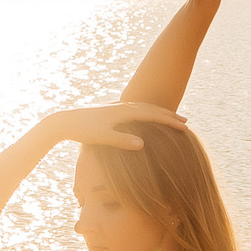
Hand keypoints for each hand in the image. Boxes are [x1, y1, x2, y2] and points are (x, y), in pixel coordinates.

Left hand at [38, 101, 185, 150]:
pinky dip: (147, 113)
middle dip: (169, 115)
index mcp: (123, 111)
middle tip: (186, 122)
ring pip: (144, 108)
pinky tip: (148, 118)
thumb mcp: (103, 138)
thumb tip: (143, 144)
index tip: (184, 127)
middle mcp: (122, 106)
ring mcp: (117, 106)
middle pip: (151, 108)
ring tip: (171, 118)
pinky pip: (136, 110)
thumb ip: (122, 141)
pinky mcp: (111, 110)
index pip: (152, 115)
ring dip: (159, 113)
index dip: (169, 121)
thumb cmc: (83, 131)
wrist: (64, 121)